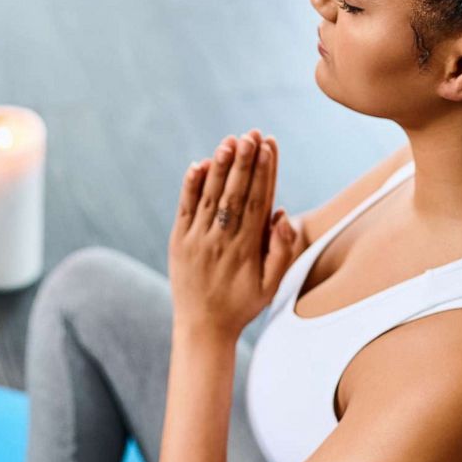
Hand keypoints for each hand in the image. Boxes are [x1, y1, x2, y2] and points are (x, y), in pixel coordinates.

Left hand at [168, 129, 300, 339]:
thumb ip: (281, 252)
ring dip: (221, 167)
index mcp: (247, 248)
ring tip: (230, 141)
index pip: (259, 201)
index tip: (270, 146)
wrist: (202, 327)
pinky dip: (191, 186)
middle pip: (236, 193)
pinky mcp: (178, 241)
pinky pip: (185, 208)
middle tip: (252, 134)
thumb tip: (283, 216)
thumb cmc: (242, 304)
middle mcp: (222, 240)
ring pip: (211, 196)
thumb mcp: (271, 285)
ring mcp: (198, 239)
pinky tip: (199, 164)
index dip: (265, 171)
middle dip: (245, 161)